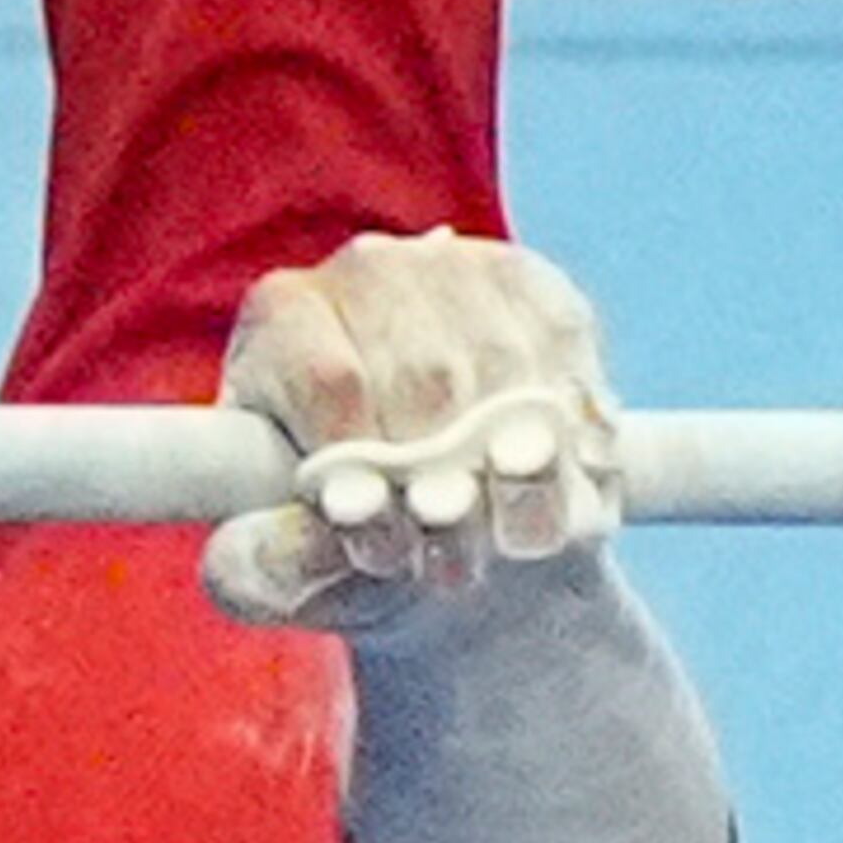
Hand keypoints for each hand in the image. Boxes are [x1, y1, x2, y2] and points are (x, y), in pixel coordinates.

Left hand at [203, 225, 622, 629]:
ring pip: (512, 371)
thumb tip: (321, 525)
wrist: (444, 537)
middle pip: (429, 375)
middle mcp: (368, 270)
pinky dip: (572, 443)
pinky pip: (573, 368)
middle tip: (449, 558)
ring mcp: (463, 268)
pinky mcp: (546, 294)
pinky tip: (552, 493)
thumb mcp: (284, 574)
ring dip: (515, 473)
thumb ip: (269, 566)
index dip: (366, 463)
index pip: (332, 378)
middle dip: (445, 482)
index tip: (381, 539)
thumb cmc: (343, 546)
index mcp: (282, 318)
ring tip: (498, 540)